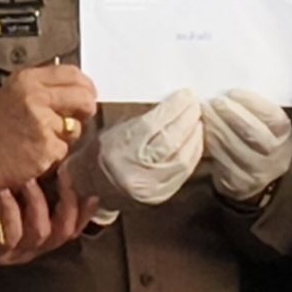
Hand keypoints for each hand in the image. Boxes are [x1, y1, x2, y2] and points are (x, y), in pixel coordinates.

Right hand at [0, 65, 96, 190]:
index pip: (71, 73)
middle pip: (83, 97)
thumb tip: (75, 88)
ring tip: (42, 137)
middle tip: (79, 116)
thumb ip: (42, 87)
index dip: (85, 85)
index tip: (86, 93)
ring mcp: (43, 122)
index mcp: (27, 79)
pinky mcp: (47, 146)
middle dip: (86, 109)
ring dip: (66, 136)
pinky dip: (55, 153)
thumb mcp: (13, 93)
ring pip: (76, 127)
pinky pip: (65, 149)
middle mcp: (36, 96)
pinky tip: (37, 151)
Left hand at [0, 168, 99, 264]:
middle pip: (64, 232)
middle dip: (68, 204)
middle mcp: (30, 244)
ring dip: (38, 204)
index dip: (85, 211)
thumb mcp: (11, 183)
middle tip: (64, 176)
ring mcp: (13, 251)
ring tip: (29, 180)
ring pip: (41, 234)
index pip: (73, 226)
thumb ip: (35, 175)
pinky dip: (11, 212)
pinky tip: (4, 192)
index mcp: (39, 230)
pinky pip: (11, 236)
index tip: (92, 188)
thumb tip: (56, 149)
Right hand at [96, 88, 202, 204]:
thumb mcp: (115, 129)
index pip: (152, 126)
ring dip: (195, 136)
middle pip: (170, 141)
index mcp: (118, 149)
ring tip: (198, 120)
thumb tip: (172, 104)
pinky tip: (196, 140)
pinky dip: (193, 153)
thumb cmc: (102, 152)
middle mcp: (134, 171)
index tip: (186, 96)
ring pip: (182, 158)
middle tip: (195, 105)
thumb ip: (142, 118)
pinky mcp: (162, 195)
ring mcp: (150, 187)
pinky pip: (184, 172)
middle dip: (187, 119)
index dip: (173, 108)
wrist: (93, 188)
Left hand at [202, 88, 291, 201]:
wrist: (255, 174)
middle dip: (230, 115)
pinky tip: (202, 131)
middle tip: (213, 102)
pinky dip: (210, 144)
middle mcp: (277, 155)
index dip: (252, 103)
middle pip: (252, 133)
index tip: (232, 92)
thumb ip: (257, 106)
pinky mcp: (239, 183)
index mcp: (285, 134)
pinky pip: (222, 162)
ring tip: (204, 112)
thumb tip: (234, 84)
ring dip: (216, 127)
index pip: (272, 117)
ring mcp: (259, 172)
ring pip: (234, 147)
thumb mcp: (266, 122)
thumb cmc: (257, 136)